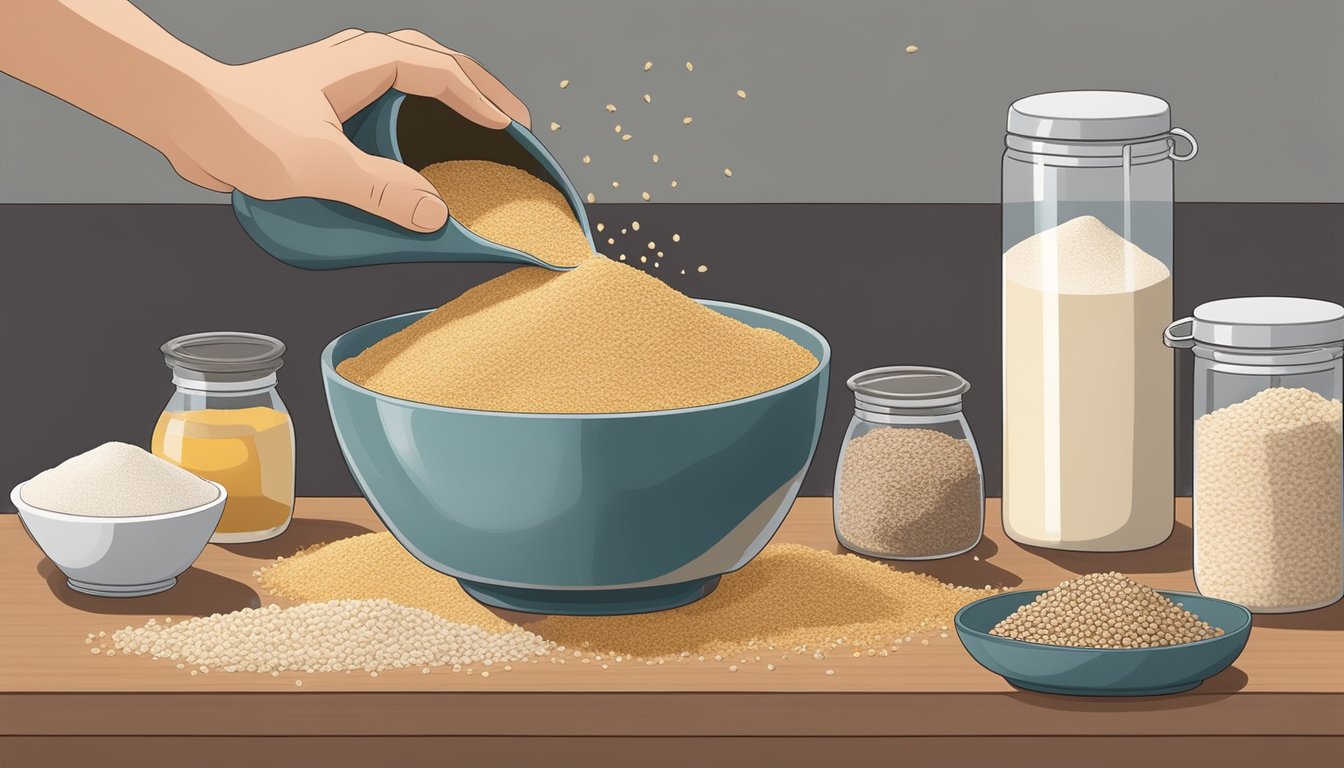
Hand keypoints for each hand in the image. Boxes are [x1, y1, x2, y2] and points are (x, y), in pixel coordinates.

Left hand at [165, 29, 530, 231]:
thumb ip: (381, 189)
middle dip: (475, 85)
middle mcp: (355, 61)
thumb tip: (436, 213)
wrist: (183, 118)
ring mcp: (339, 79)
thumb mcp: (319, 166)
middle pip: (433, 60)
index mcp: (364, 63)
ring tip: (471, 126)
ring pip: (408, 73)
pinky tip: (410, 147)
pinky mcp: (323, 101)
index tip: (511, 128)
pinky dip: (410, 115)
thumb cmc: (240, 127)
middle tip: (506, 117)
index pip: (442, 73)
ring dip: (443, 94)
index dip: (482, 100)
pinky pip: (383, 98)